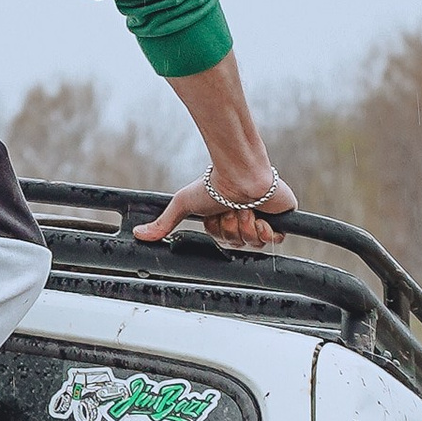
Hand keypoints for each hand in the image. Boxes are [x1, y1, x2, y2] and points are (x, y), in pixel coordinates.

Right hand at [133, 168, 296, 253]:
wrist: (240, 175)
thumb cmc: (213, 184)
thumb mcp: (183, 204)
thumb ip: (164, 222)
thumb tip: (138, 234)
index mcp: (226, 220)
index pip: (224, 242)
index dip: (220, 233)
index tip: (218, 215)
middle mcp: (245, 222)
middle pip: (238, 245)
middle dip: (232, 228)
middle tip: (231, 208)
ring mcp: (264, 221)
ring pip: (254, 244)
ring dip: (245, 226)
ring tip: (245, 207)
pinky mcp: (282, 221)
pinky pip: (274, 241)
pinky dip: (265, 231)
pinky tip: (259, 216)